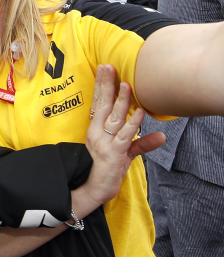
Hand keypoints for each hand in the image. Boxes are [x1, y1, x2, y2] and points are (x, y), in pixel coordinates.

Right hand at [77, 65, 163, 210]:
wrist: (96, 188)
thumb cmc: (108, 169)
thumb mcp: (126, 153)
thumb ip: (142, 142)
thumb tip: (162, 136)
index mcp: (96, 130)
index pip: (98, 104)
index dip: (101, 86)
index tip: (103, 69)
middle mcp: (97, 134)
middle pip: (102, 106)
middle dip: (106, 86)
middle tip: (108, 67)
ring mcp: (105, 143)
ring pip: (115, 118)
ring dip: (121, 101)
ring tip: (127, 85)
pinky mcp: (114, 153)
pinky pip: (125, 136)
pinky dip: (134, 124)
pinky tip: (141, 113)